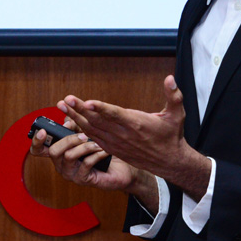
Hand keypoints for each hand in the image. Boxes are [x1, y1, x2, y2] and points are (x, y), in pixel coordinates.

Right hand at [29, 116, 135, 190]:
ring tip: (97, 143)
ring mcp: (70, 173)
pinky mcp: (83, 179)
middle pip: (53, 151)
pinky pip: (86, 164)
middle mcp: (60, 164)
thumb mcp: (87, 133)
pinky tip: (104, 151)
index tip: (43, 131)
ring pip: (68, 156)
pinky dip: (96, 154)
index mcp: (58, 152)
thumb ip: (75, 125)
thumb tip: (66, 122)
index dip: (37, 141)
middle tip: (83, 135)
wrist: (121, 167)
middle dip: (68, 139)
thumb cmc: (101, 149)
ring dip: (85, 146)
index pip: (38, 149)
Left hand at [57, 75, 209, 198]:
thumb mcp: (177, 115)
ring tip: (62, 106)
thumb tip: (170, 79)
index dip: (101, 108)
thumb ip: (174, 96)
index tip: (87, 102)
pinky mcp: (112, 147)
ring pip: (92, 129)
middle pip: (97, 121)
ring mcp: (116, 142)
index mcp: (136, 124)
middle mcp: (123, 134)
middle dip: (79, 110)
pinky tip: (70, 120)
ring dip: (76, 117)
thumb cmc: (171, 136)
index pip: (115, 114)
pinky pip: (93, 137)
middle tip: (66, 99)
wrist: (168, 161)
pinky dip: (81, 128)